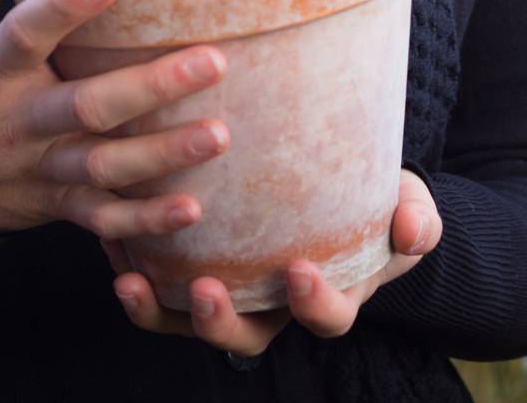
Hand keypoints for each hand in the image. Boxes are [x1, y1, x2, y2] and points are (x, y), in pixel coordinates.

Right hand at [0, 0, 231, 239]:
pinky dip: (146, 221)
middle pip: (88, 108)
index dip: (64, 8)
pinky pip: (103, 219)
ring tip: (219, 134)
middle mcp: (20, 123)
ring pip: (106, 165)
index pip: (27, 34)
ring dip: (164, 154)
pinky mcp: (55, 206)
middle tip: (213, 61)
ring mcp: (40, 170)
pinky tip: (192, 208)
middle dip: (151, 88)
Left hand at [101, 167, 442, 356]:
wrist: (344, 189)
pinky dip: (133, 268)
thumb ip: (416, 219)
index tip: (301, 272)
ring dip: (157, 307)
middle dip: (221, 322)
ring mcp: (233, 291)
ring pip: (188, 319)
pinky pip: (157, 284)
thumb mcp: (409, 206)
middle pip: (244, 337)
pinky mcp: (194, 267)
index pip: (327, 316)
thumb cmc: (379, 202)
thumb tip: (411, 230)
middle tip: (204, 291)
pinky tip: (110, 241)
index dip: (316, 304)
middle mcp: (274, 306)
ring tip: (129, 279)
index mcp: (330, 294)